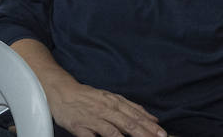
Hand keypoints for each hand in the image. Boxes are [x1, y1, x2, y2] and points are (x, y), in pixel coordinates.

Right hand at [49, 79, 166, 136]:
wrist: (60, 90)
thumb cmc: (87, 96)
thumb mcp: (110, 97)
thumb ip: (131, 107)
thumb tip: (153, 119)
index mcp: (113, 102)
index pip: (135, 115)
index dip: (149, 126)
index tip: (163, 134)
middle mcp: (104, 109)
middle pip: (128, 123)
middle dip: (144, 134)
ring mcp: (92, 118)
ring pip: (113, 131)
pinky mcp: (80, 127)